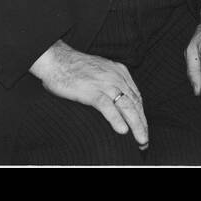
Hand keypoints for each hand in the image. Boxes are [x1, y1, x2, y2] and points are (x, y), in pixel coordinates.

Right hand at [30, 39, 147, 145]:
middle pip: (135, 104)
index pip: (136, 97)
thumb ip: (109, 84)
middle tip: (144, 141)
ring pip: (127, 106)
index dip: (141, 114)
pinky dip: (116, 119)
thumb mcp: (100, 72)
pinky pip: (108, 107)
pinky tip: (123, 131)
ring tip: (140, 140)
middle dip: (142, 124)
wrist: (56, 59)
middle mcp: (117, 77)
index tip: (143, 128)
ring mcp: (105, 84)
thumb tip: (115, 101)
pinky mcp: (92, 91)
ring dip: (136, 125)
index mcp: (120, 72)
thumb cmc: (74, 68)